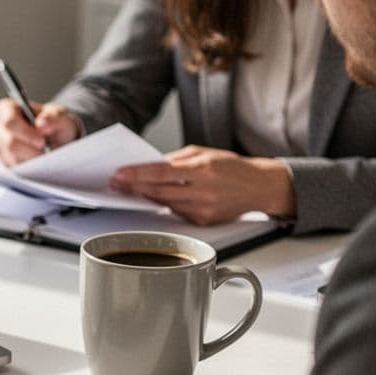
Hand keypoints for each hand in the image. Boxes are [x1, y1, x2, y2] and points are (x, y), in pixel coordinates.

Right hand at [0, 99, 80, 166]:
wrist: (56, 140)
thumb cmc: (53, 123)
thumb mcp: (60, 116)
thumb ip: (54, 117)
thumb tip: (41, 123)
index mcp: (6, 109)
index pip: (9, 121)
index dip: (25, 132)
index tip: (42, 141)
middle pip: (9, 142)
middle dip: (30, 149)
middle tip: (45, 151)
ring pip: (13, 158)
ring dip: (31, 159)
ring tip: (44, 155)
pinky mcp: (3, 162)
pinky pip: (15, 169)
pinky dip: (29, 167)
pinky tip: (38, 162)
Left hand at [109, 146, 296, 224]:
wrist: (260, 187)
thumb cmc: (232, 167)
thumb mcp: (204, 153)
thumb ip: (176, 159)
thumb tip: (149, 165)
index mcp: (203, 169)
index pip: (161, 172)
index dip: (137, 175)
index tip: (119, 174)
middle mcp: (203, 190)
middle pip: (159, 190)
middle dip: (134, 187)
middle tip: (116, 183)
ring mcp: (203, 208)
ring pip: (164, 203)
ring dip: (146, 196)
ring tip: (129, 188)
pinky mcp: (203, 221)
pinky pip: (176, 212)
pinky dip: (165, 203)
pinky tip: (155, 197)